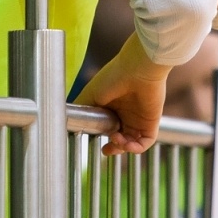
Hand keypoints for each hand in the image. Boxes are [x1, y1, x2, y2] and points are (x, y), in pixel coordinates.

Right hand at [75, 34, 171, 155]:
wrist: (137, 68)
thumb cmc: (113, 77)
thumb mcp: (90, 95)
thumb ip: (81, 110)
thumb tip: (66, 123)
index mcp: (113, 107)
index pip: (108, 129)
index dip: (103, 139)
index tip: (97, 143)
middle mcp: (126, 114)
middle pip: (121, 139)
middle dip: (114, 148)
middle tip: (107, 149)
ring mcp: (139, 118)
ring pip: (132, 143)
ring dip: (123, 147)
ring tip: (116, 139)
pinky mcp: (151, 121)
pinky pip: (146, 142)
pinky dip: (136, 148)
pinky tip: (127, 144)